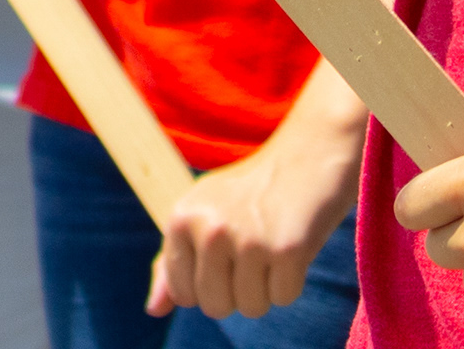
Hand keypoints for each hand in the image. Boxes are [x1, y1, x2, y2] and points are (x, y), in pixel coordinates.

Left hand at [151, 106, 365, 322]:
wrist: (310, 153)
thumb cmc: (252, 190)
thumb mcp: (203, 213)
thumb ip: (174, 260)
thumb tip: (153, 310)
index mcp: (181, 218)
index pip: (183, 294)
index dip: (207, 285)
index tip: (224, 253)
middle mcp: (209, 229)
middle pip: (216, 307)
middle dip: (237, 291)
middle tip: (252, 249)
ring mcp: (248, 240)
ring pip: (252, 308)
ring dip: (266, 287)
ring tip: (271, 245)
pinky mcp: (287, 250)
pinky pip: (284, 298)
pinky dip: (292, 281)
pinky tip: (293, 245)